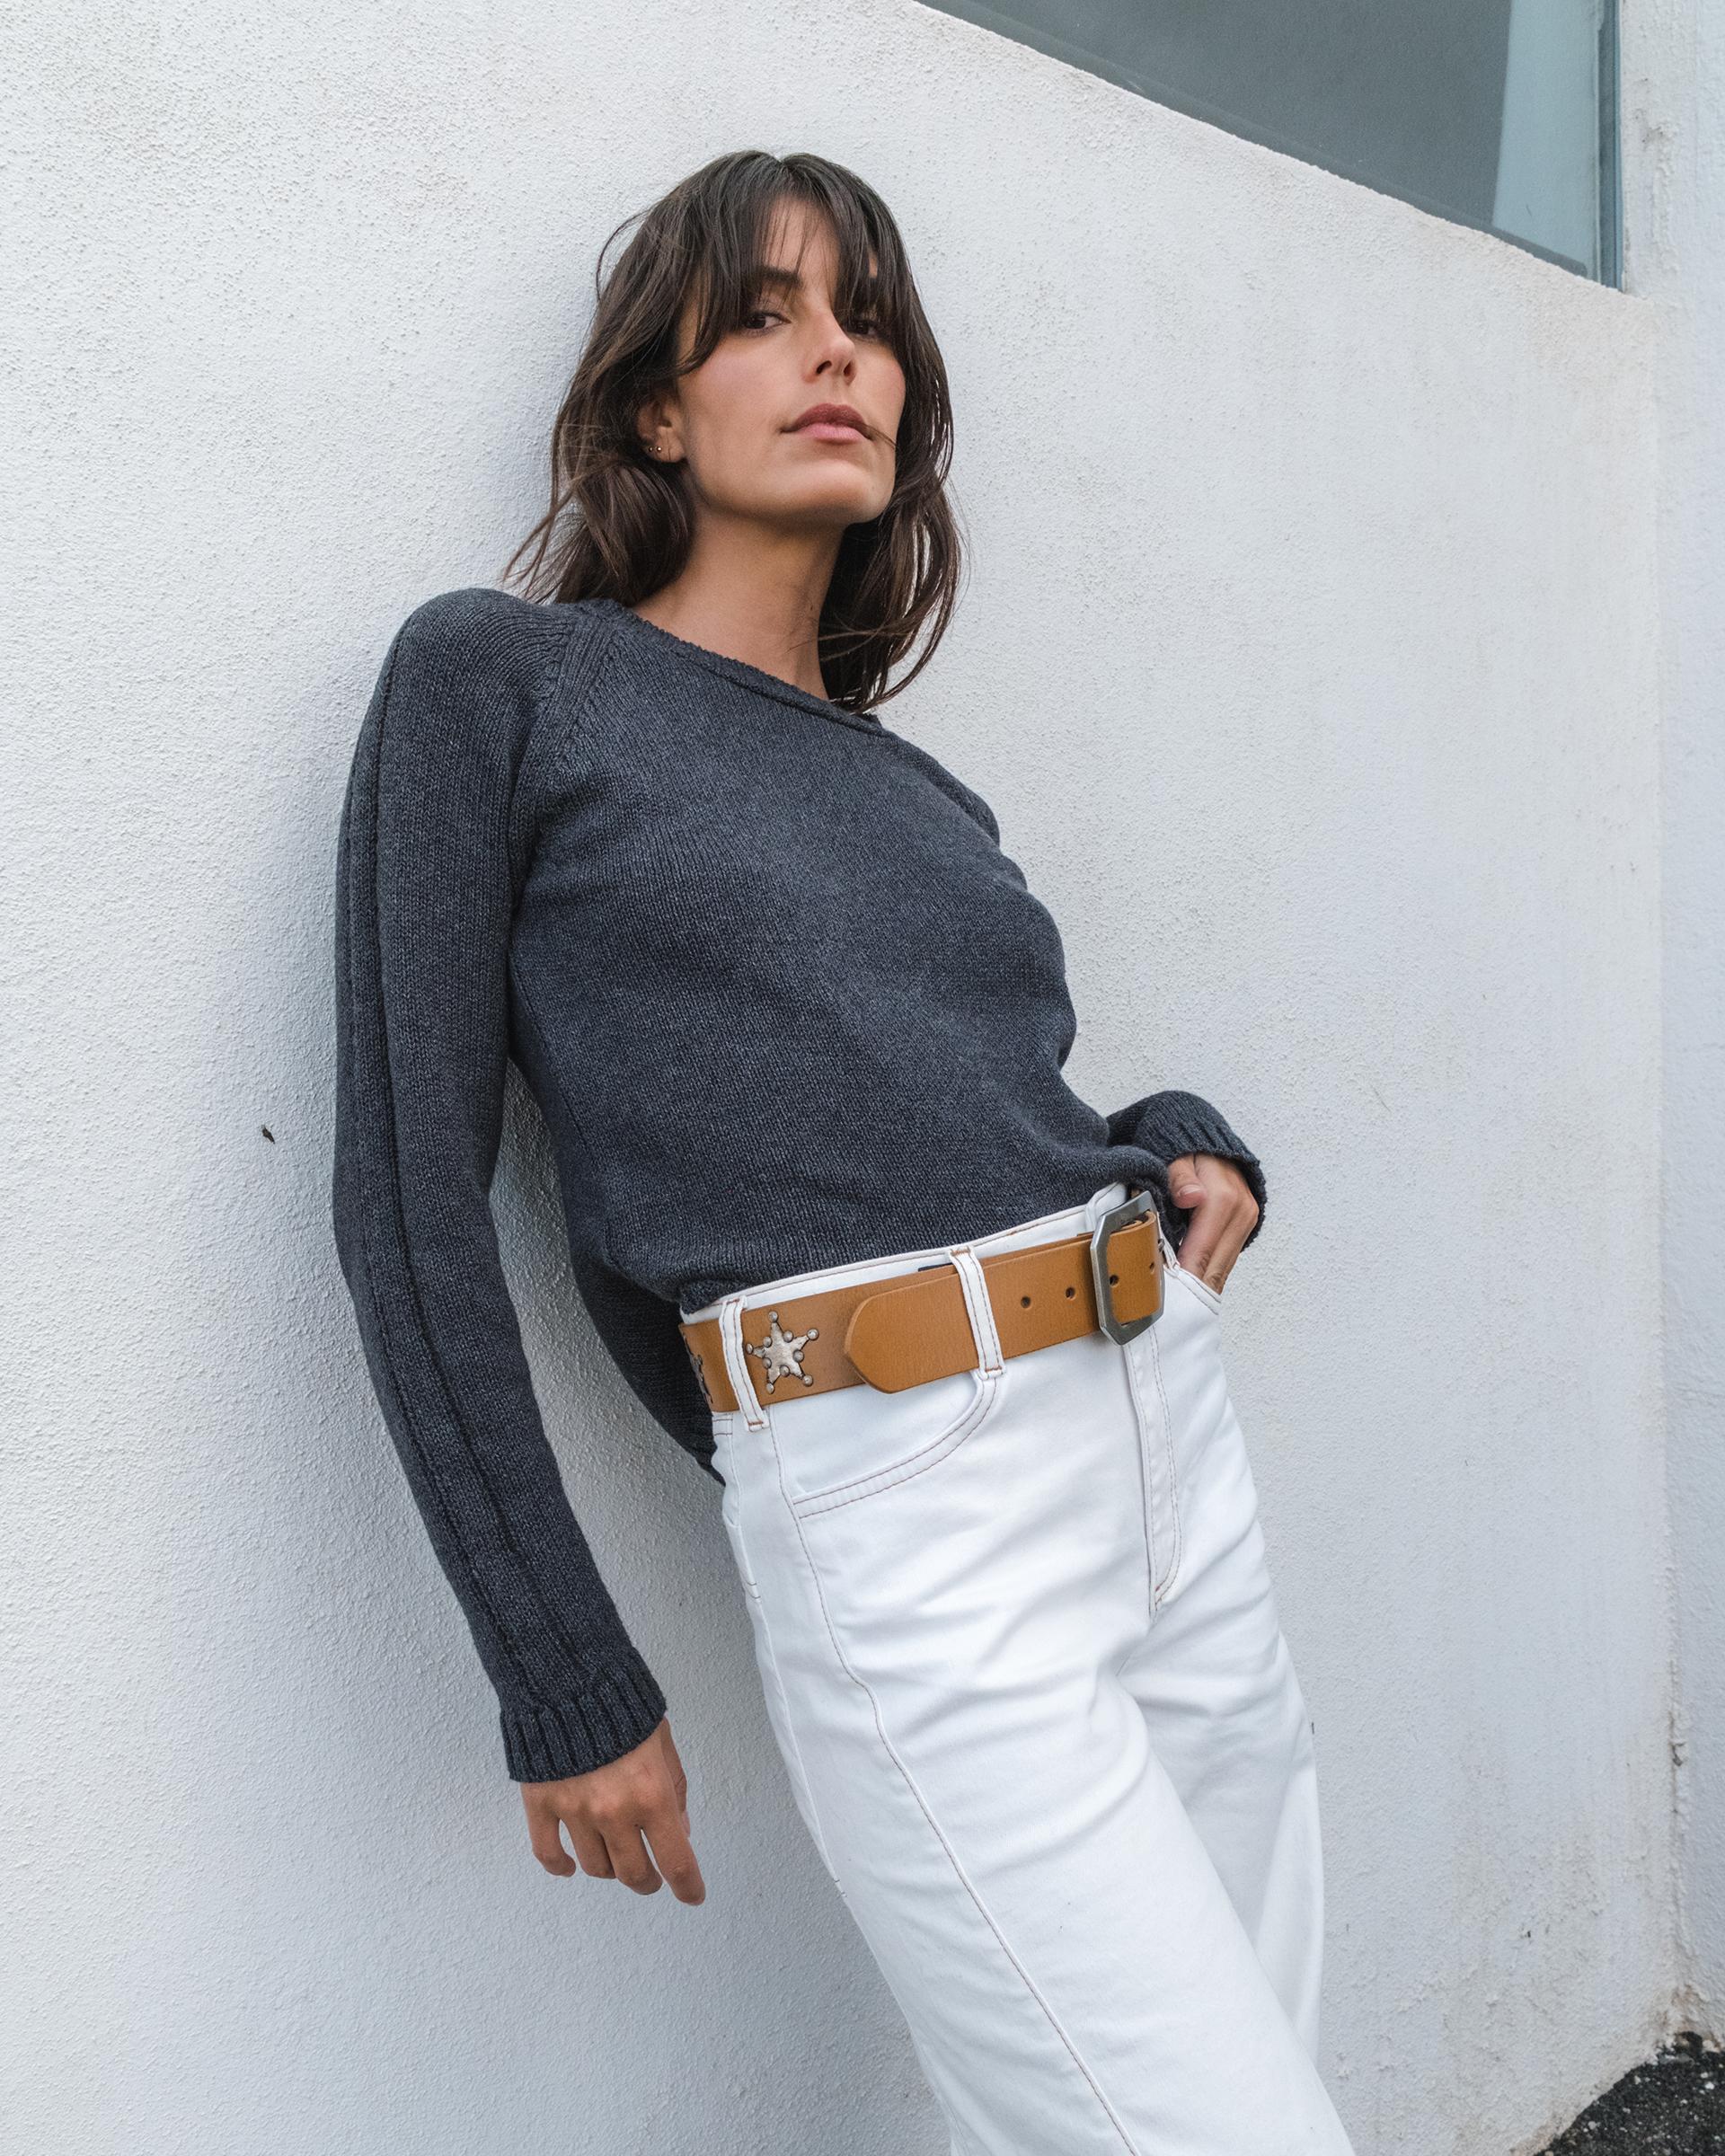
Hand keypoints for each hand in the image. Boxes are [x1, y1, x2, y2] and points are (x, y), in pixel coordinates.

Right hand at [521, 1716, 705, 1903]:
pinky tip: (570, 1866)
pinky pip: (548, 1854)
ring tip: (615, 1853)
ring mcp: (574, 1811)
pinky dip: (560, 1867)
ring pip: (595, 1867)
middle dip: (647, 1880)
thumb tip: (679, 1832)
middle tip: (652, 1875)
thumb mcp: (663, 1741)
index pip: (675, 1860)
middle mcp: (614, 1811)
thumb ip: (675, 1789)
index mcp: (651, 1794)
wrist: (568, 1676)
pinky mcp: (541, 1804)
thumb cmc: (622, 1704)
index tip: (692, 1896)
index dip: (688, 1887)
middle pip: (633, 1874)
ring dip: (610, 1868)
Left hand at [1166, 1153, 1259, 1299]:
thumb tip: (1191, 1197)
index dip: (1181, 1277)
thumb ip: (1179, 1177)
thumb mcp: (1176, 1156)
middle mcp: (1241, 1212)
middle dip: (1189, 1290)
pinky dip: (1206, 1274)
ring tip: (1174, 1306)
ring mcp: (1246, 1221)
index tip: (1162, 1299)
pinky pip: (1224, 1260)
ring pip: (1221, 1269)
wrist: (1208, 1141)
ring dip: (1198, 1287)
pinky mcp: (1244, 1227)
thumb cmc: (1185, 1149)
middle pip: (1214, 1268)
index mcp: (1223, 1199)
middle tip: (1163, 1312)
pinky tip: (1188, 1287)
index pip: (1201, 1252)